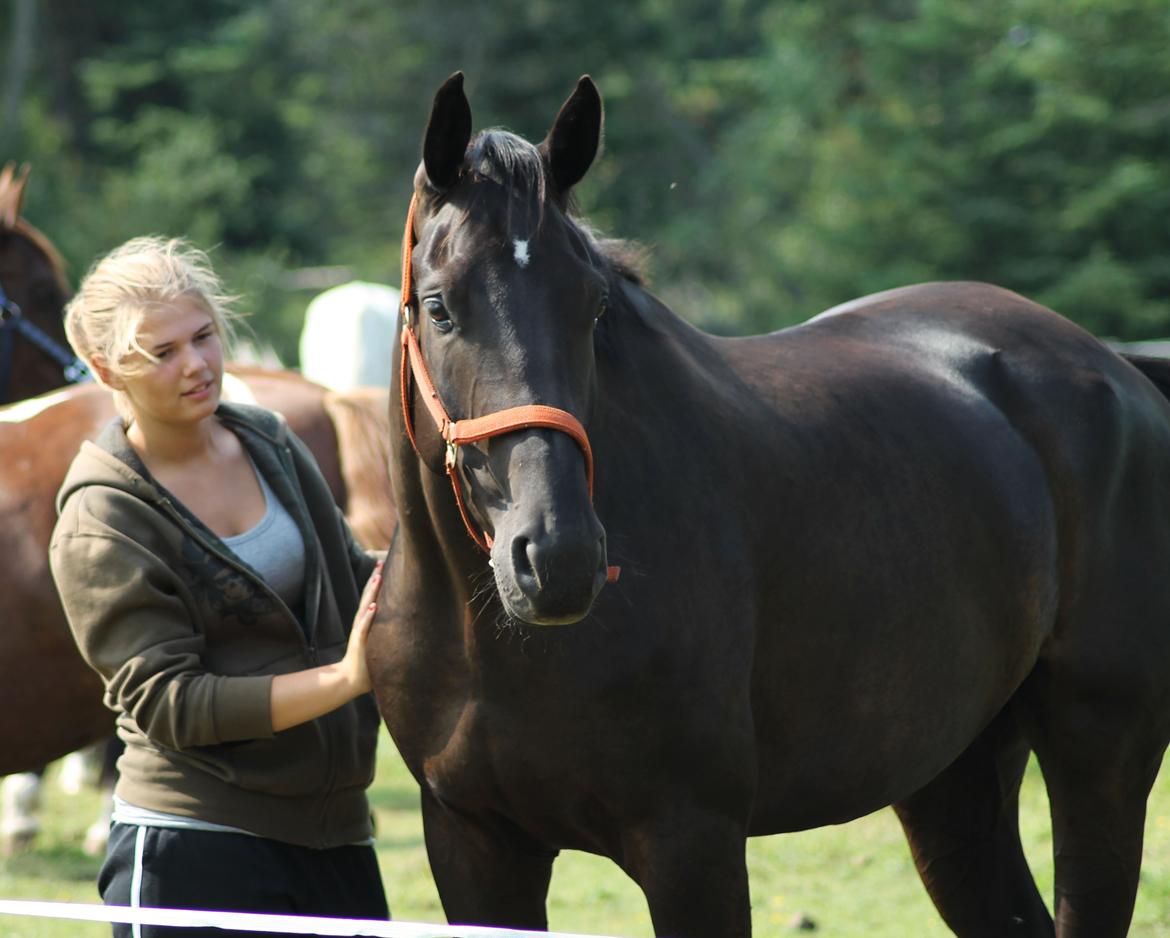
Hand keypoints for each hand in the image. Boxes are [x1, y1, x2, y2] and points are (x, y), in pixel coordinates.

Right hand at [340, 560, 382, 695]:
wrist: (351, 679)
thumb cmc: (368, 662)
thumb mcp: (379, 642)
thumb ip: (386, 631)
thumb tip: (404, 623)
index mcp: (366, 621)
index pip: (371, 597)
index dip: (376, 581)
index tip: (383, 564)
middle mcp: (362, 623)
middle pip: (367, 596)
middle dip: (374, 579)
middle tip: (380, 563)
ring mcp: (360, 631)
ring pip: (365, 607)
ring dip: (371, 593)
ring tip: (378, 578)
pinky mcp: (360, 642)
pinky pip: (364, 627)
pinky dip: (368, 616)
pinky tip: (374, 606)